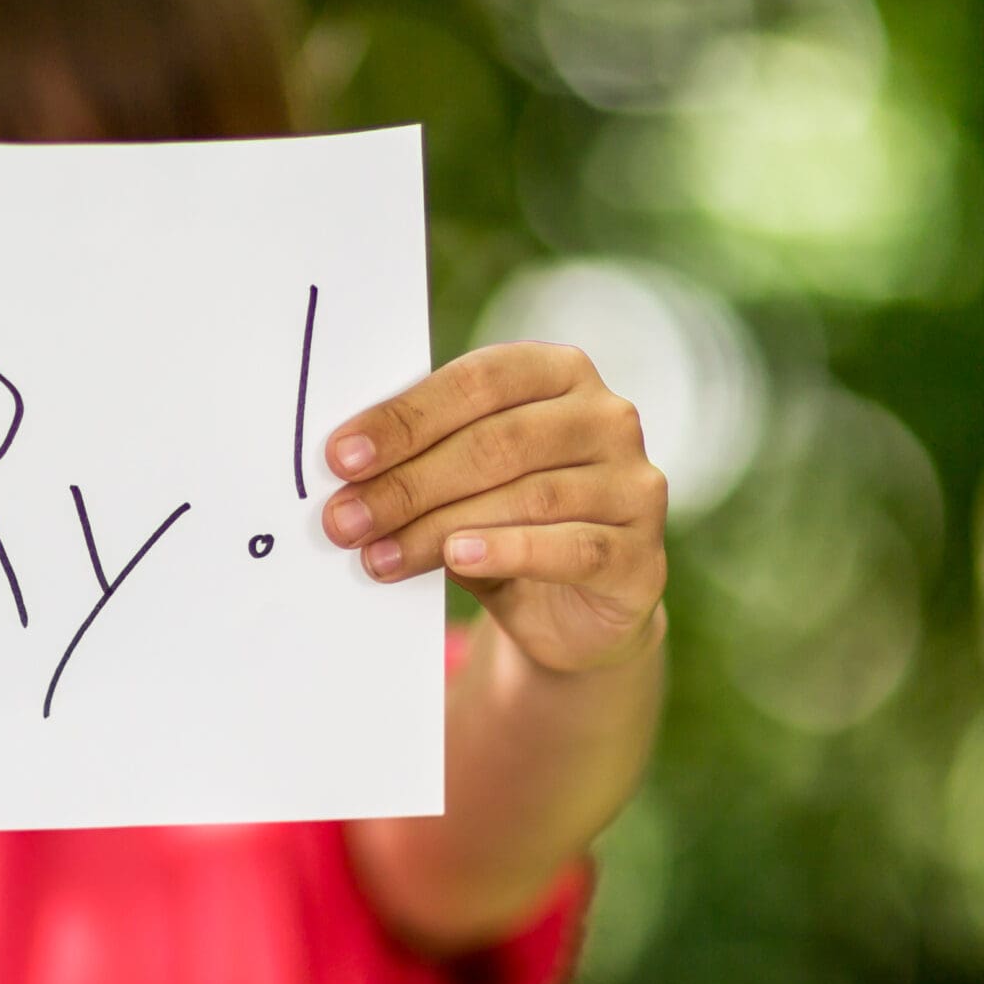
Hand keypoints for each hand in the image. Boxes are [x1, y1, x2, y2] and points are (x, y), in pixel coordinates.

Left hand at [321, 343, 666, 674]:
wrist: (573, 610)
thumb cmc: (502, 520)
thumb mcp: (461, 479)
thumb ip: (421, 459)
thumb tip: (345, 470)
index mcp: (557, 372)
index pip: (478, 380)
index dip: (405, 418)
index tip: (341, 457)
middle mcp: (607, 417)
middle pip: (497, 441)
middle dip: (409, 482)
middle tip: (345, 518)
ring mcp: (633, 483)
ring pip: (528, 496)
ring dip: (438, 527)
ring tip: (377, 555)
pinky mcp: (642, 555)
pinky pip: (572, 547)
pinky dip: (508, 550)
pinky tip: (457, 556)